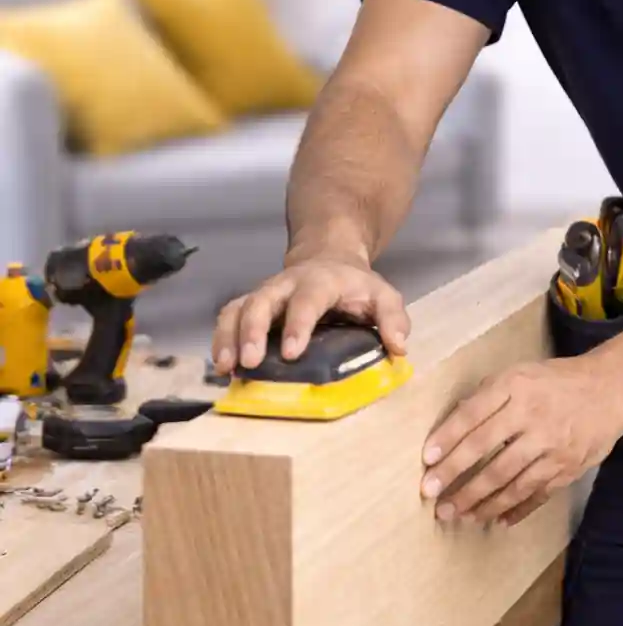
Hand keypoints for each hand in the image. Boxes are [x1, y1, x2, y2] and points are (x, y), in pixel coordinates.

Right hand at [211, 250, 409, 373]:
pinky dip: (221, 339)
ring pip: (238, 308)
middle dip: (252, 331)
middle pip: (261, 300)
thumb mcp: (383, 295)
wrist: (329, 258)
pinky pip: (228, 317)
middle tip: (249, 362)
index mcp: (321, 282)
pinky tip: (220, 366)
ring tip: (225, 368)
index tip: (290, 352)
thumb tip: (399, 347)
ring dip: (228, 337)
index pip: (307, 300)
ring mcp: (265, 294)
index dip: (297, 324)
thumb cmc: (356, 286)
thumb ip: (393, 319)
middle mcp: (286, 285)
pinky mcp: (251, 305)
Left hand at [420, 357, 622, 528]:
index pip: (473, 416)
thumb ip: (488, 395)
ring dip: (480, 502)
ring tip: (458, 514)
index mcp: (516, 388)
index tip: (426, 461)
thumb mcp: (520, 373)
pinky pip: (536, 495)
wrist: (611, 389)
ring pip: (510, 481)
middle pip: (488, 455)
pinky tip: (496, 520)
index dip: (448, 439)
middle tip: (432, 497)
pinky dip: (516, 510)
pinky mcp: (567, 468)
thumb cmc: (556, 380)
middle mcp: (533, 418)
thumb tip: (454, 424)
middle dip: (456, 479)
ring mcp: (552, 447)